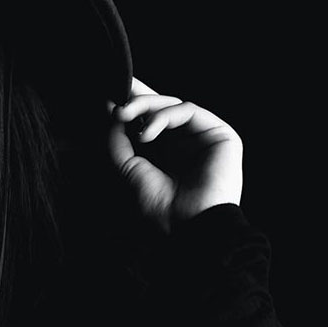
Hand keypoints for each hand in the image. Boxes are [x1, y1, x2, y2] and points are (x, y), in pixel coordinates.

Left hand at [107, 78, 242, 232]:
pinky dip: (162, 116)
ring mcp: (203, 138)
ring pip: (172, 105)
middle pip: (162, 108)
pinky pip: (188, 110)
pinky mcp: (219, 134)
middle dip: (136, 98)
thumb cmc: (160, 209)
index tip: (108, 98)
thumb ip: (118, 142)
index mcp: (167, 154)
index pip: (150, 120)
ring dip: (144, 106)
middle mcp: (186, 144)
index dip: (133, 105)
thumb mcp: (128, 171)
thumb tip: (111, 113)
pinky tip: (146, 134)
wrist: (190, 228)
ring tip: (122, 116)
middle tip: (115, 101)